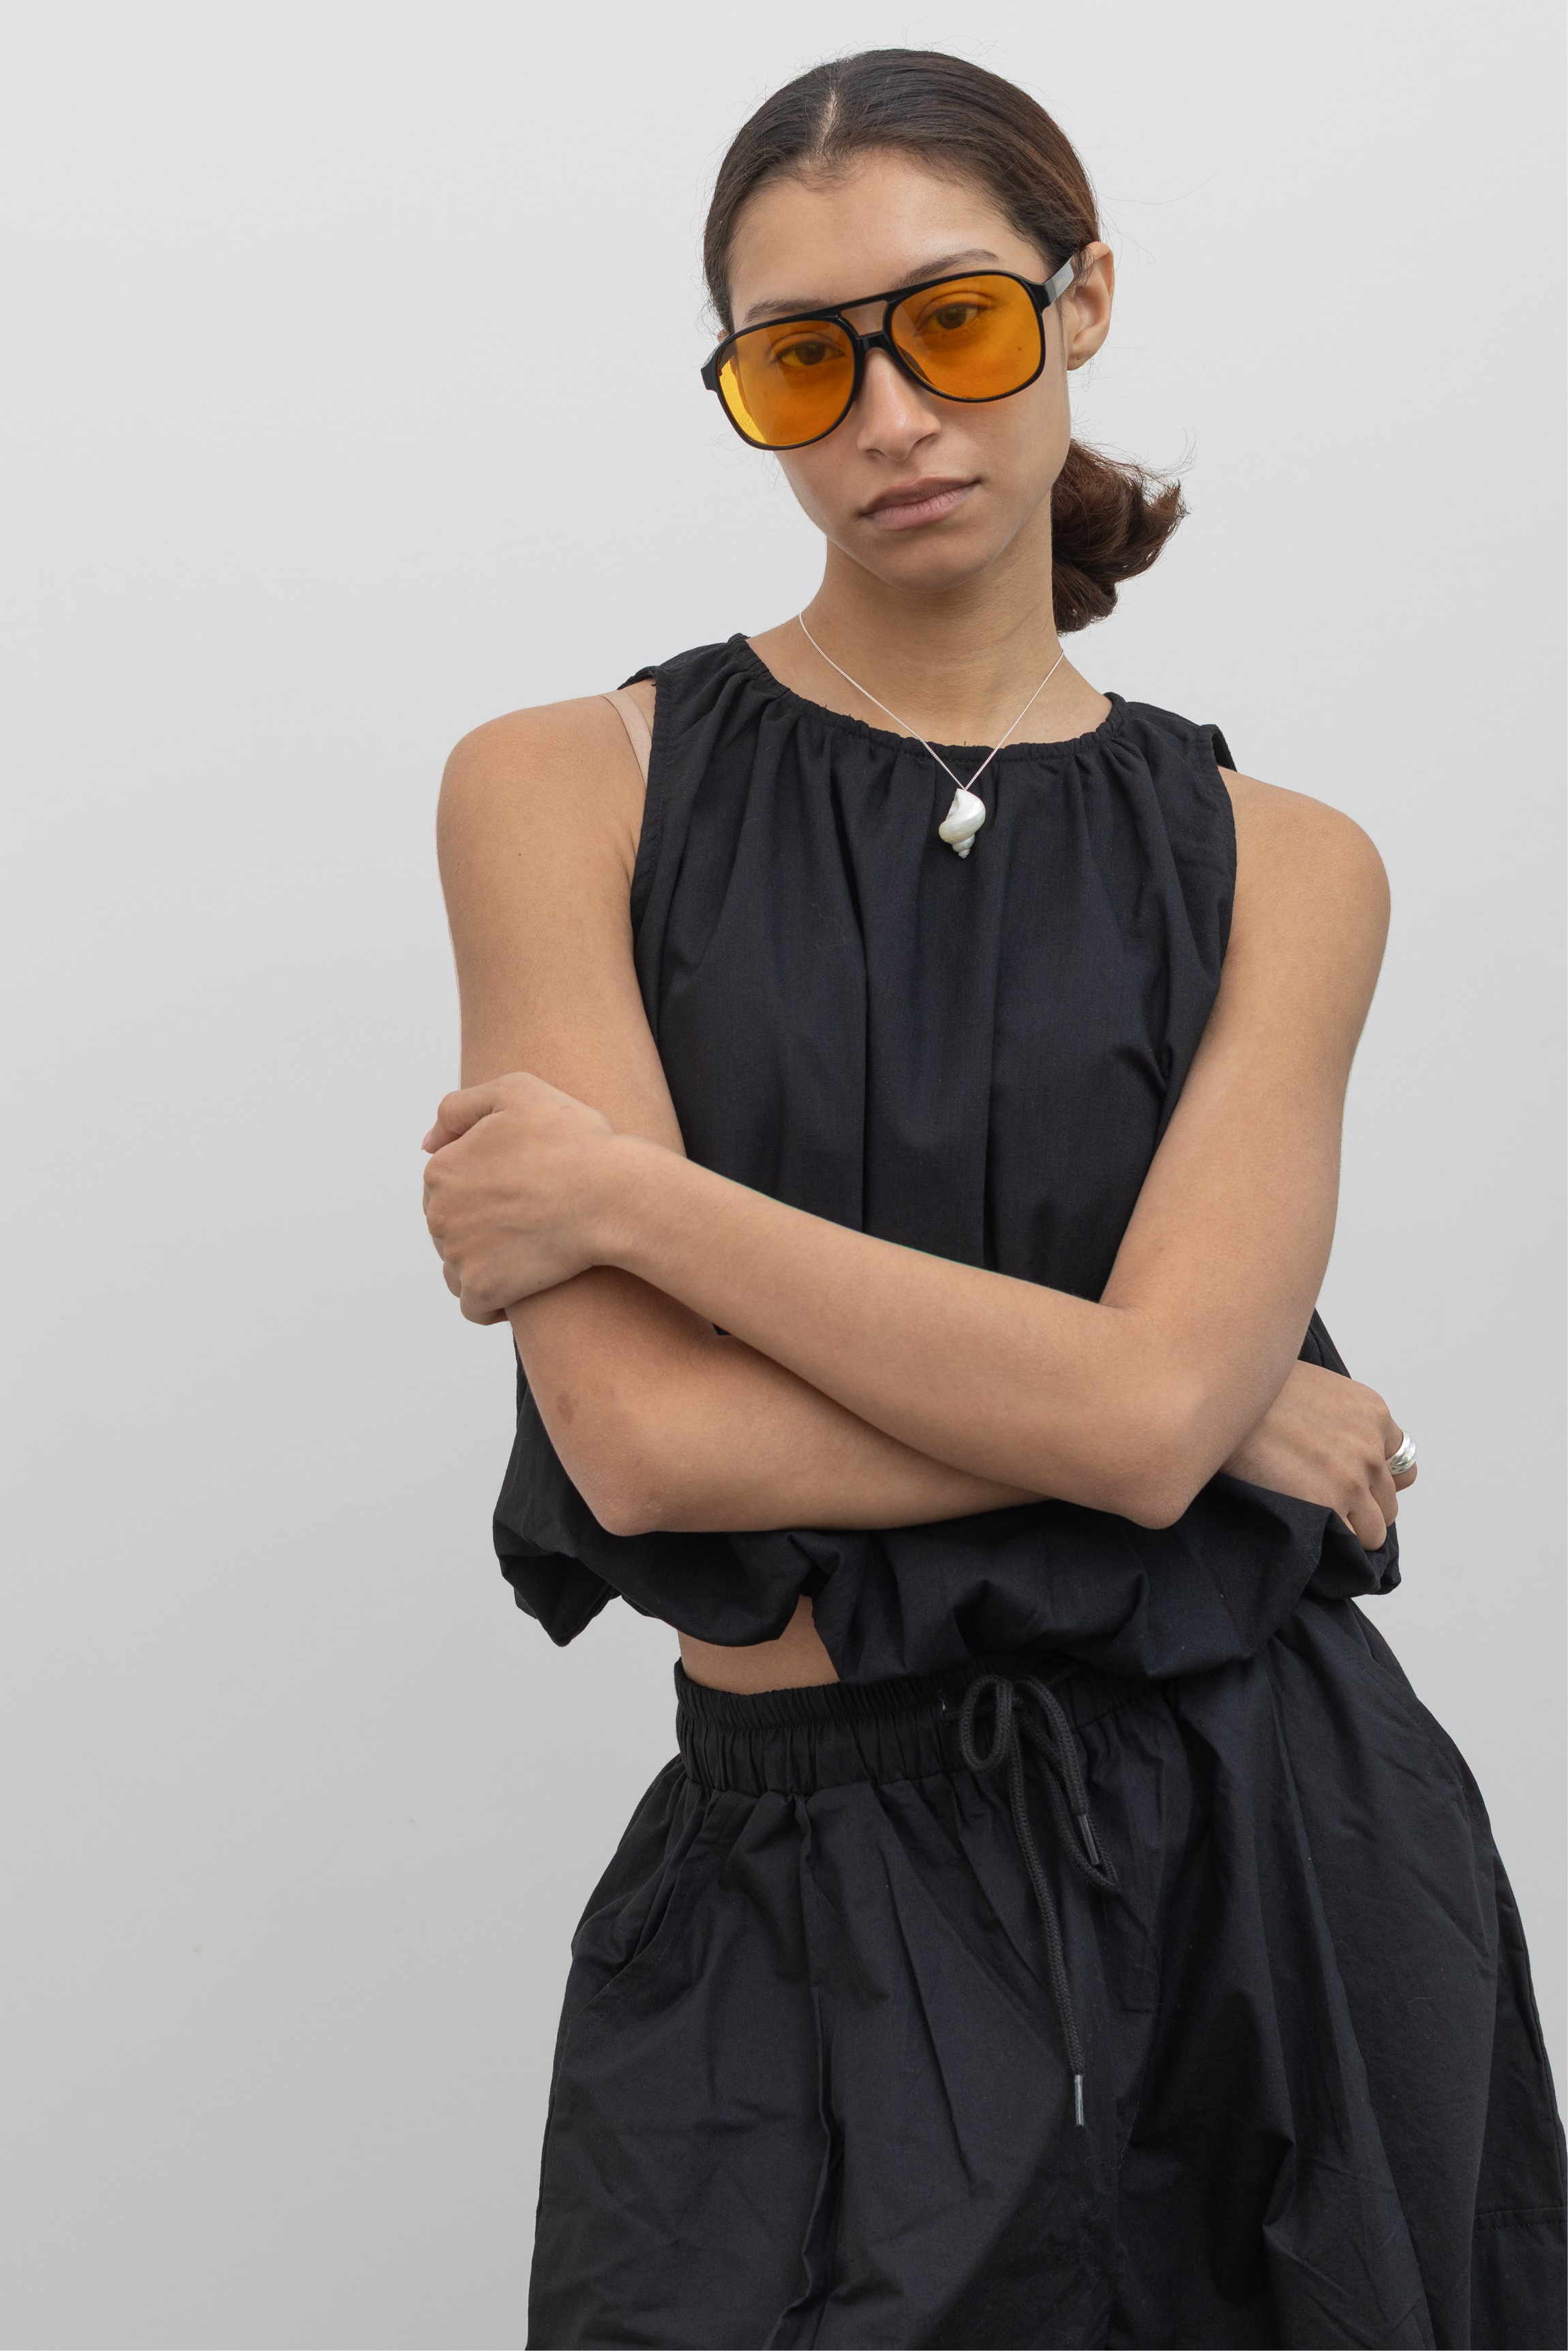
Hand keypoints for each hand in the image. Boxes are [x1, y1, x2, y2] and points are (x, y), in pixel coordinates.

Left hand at [422, 1071, 621, 1322]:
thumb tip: (425, 1145)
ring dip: (483, 1263)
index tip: (517, 1186)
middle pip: (449, 1226)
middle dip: (478, 1225)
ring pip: (458, 1267)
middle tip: (528, 1219)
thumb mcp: (516, 1091)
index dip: (482, 1184)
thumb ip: (459, 1108)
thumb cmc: (574, 1141)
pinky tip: (517, 1292)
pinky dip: (490, 1303)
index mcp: (441, 1168)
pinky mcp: (484, 1290)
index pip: (446, 1184)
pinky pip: (474, 1307)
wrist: (612, 1196)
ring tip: (526, 1254)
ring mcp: (458, 1255)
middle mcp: (439, 1214)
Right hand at [1222, 1359, 1415, 1548]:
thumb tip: (1338, 1445)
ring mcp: (1353, 1478)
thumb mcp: (1316, 1387)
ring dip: (1351, 1530)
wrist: (1223, 1401)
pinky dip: (1334, 1544)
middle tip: (1324, 1504)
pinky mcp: (1328, 1504)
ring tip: (1315, 1524)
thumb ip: (1342, 1417)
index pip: (1399, 1463)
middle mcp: (1371, 1446)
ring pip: (1376, 1529)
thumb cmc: (1257, 1392)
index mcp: (1373, 1413)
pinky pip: (1350, 1543)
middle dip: (1362, 1506)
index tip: (1350, 1482)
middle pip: (1389, 1500)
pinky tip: (1309, 1531)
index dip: (1374, 1477)